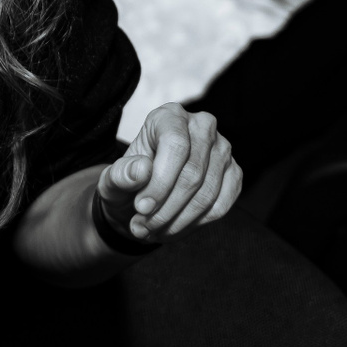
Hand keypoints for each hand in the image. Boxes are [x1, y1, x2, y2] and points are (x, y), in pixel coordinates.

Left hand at [96, 105, 241, 245]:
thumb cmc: (128, 181)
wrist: (142, 196)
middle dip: (166, 208)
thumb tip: (142, 170)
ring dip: (178, 220)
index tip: (141, 207)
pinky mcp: (233, 174)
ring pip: (207, 194)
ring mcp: (222, 150)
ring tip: (152, 231)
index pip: (175, 145)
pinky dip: (195, 224)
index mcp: (169, 116)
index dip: (160, 181)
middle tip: (143, 227)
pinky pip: (220, 206)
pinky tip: (173, 228)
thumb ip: (121, 174)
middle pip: (192, 173)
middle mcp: (202, 126)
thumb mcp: (113, 179)